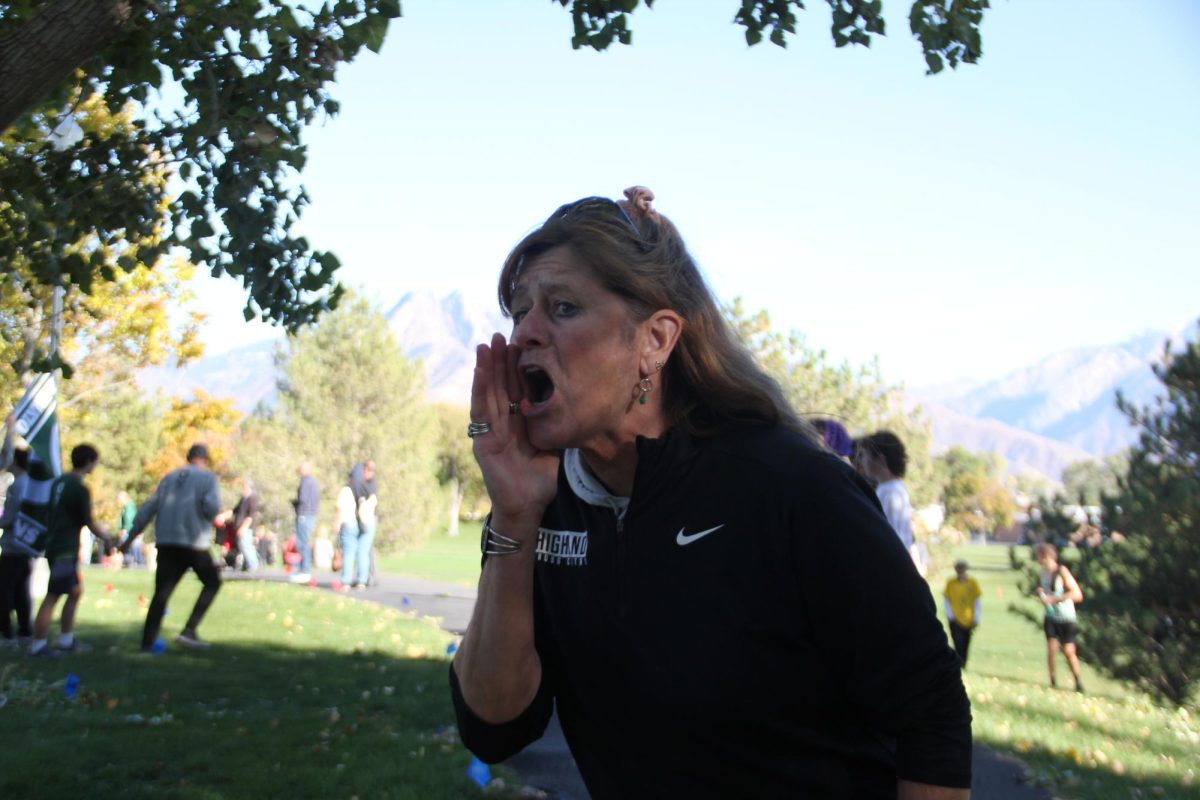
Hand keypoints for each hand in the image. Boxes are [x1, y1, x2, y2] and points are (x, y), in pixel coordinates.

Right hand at [470, 333, 559, 530]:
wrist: (528, 506)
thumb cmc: (539, 479)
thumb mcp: (551, 444)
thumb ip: (553, 424)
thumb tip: (573, 404)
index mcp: (517, 423)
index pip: (516, 390)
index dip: (516, 369)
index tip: (519, 345)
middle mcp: (501, 423)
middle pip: (499, 387)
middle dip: (499, 361)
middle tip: (500, 335)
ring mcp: (489, 431)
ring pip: (487, 393)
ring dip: (486, 368)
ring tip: (486, 345)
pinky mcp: (482, 441)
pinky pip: (481, 411)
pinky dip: (480, 389)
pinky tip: (480, 370)